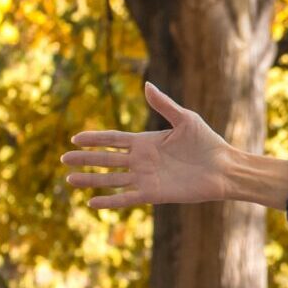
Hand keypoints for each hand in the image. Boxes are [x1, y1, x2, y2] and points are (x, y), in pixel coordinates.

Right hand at [60, 83, 248, 208]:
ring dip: (90, 180)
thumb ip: (164, 104)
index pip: (113, 139)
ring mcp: (146, 178)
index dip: (94, 139)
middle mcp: (142, 160)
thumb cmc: (208, 143)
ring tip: (69, 181)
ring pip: (111, 179)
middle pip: (106, 160)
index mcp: (146, 141)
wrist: (224, 168)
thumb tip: (146, 84)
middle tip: (63, 160)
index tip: (75, 138)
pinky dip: (110, 201)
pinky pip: (127, 198)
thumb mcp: (185, 119)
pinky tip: (92, 203)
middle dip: (84, 160)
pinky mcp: (154, 194)